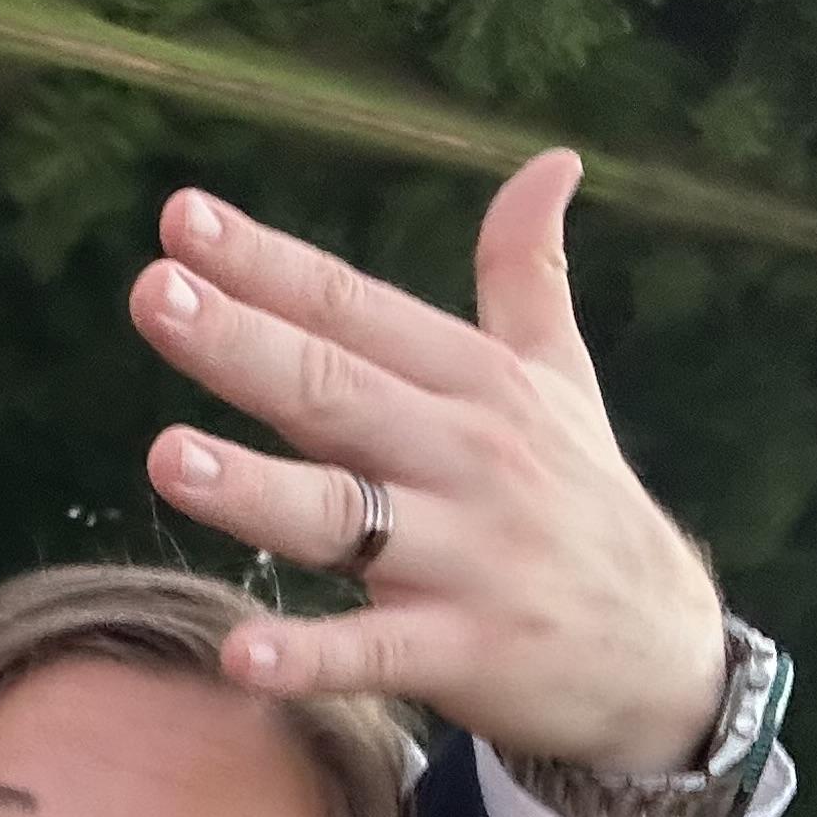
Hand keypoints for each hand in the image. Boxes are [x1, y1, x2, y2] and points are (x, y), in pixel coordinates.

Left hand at [129, 152, 728, 775]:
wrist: (663, 653)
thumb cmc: (584, 500)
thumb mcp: (564, 379)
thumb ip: (529, 273)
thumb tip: (553, 159)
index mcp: (476, 383)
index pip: (353, 309)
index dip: (268, 263)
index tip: (181, 217)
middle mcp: (467, 456)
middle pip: (335, 390)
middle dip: (241, 343)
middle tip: (153, 294)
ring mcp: (466, 557)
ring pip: (343, 516)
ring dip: (254, 488)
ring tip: (164, 457)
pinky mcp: (465, 652)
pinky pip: (374, 652)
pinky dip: (310, 657)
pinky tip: (239, 656)